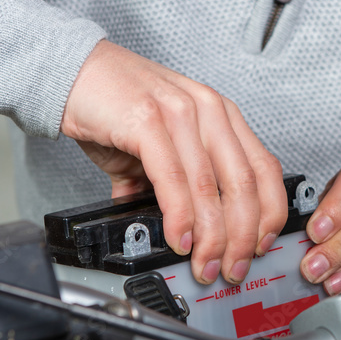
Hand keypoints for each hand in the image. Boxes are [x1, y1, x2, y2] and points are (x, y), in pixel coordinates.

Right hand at [61, 40, 287, 284]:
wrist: (70, 71)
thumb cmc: (116, 103)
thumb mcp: (162, 143)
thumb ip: (178, 181)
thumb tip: (182, 228)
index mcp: (221, 115)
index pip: (264, 169)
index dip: (270, 213)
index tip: (263, 244)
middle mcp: (208, 110)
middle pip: (243, 185)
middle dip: (242, 238)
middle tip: (233, 268)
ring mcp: (180, 112)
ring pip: (210, 188)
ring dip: (211, 237)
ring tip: (205, 264)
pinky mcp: (147, 120)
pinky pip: (174, 179)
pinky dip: (180, 217)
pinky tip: (180, 239)